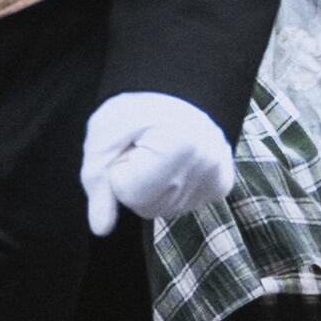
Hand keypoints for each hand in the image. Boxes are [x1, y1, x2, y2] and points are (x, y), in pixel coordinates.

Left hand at [79, 92, 235, 234]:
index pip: (127, 192)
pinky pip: (182, 205)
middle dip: (134, 181)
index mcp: (180, 146)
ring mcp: (219, 177)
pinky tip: (174, 163)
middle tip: (142, 149)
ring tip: (158, 154)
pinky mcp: (222, 185)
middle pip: (146, 207)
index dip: (119, 168)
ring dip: (152, 186)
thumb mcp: (103, 133)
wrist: (176, 92)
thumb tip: (101, 229)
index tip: (130, 145)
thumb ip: (97, 181)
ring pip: (163, 209)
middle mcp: (208, 166)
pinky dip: (171, 188)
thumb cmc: (136, 109)